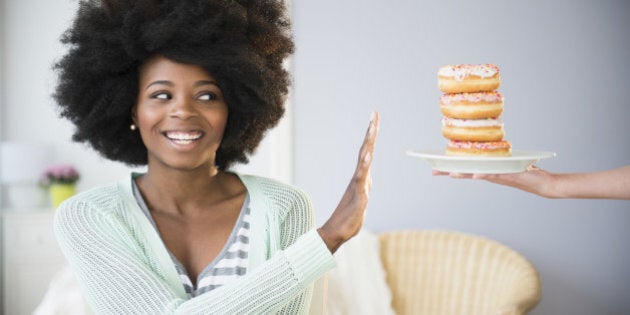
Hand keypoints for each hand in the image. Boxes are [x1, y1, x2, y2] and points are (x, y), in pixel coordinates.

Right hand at [318, 111, 378, 252]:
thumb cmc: (349, 218)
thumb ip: (364, 188)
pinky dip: (365, 166)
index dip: (371, 136)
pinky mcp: (358, 197)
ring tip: (372, 129)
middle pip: (365, 150)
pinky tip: (368, 156)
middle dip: (370, 132)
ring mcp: (357, 186)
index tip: (374, 119)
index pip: (367, 152)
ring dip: (368, 144)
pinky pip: (361, 179)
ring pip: (363, 161)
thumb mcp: (362, 200)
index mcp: (360, 177)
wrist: (336, 233)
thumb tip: (366, 179)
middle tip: (374, 114)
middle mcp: (358, 178)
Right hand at [433, 166, 556, 197]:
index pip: (467, 169)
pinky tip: (476, 174)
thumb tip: (489, 147)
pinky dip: (484, 174)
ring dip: (464, 174)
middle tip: (434, 171)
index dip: (451, 168)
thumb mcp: (510, 164)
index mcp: (489, 171)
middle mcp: (491, 175)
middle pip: (467, 173)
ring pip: (477, 174)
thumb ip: (499, 159)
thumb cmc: (528, 173)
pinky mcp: (509, 176)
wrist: (544, 184)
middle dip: (450, 171)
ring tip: (451, 173)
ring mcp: (499, 176)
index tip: (436, 166)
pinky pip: (494, 175)